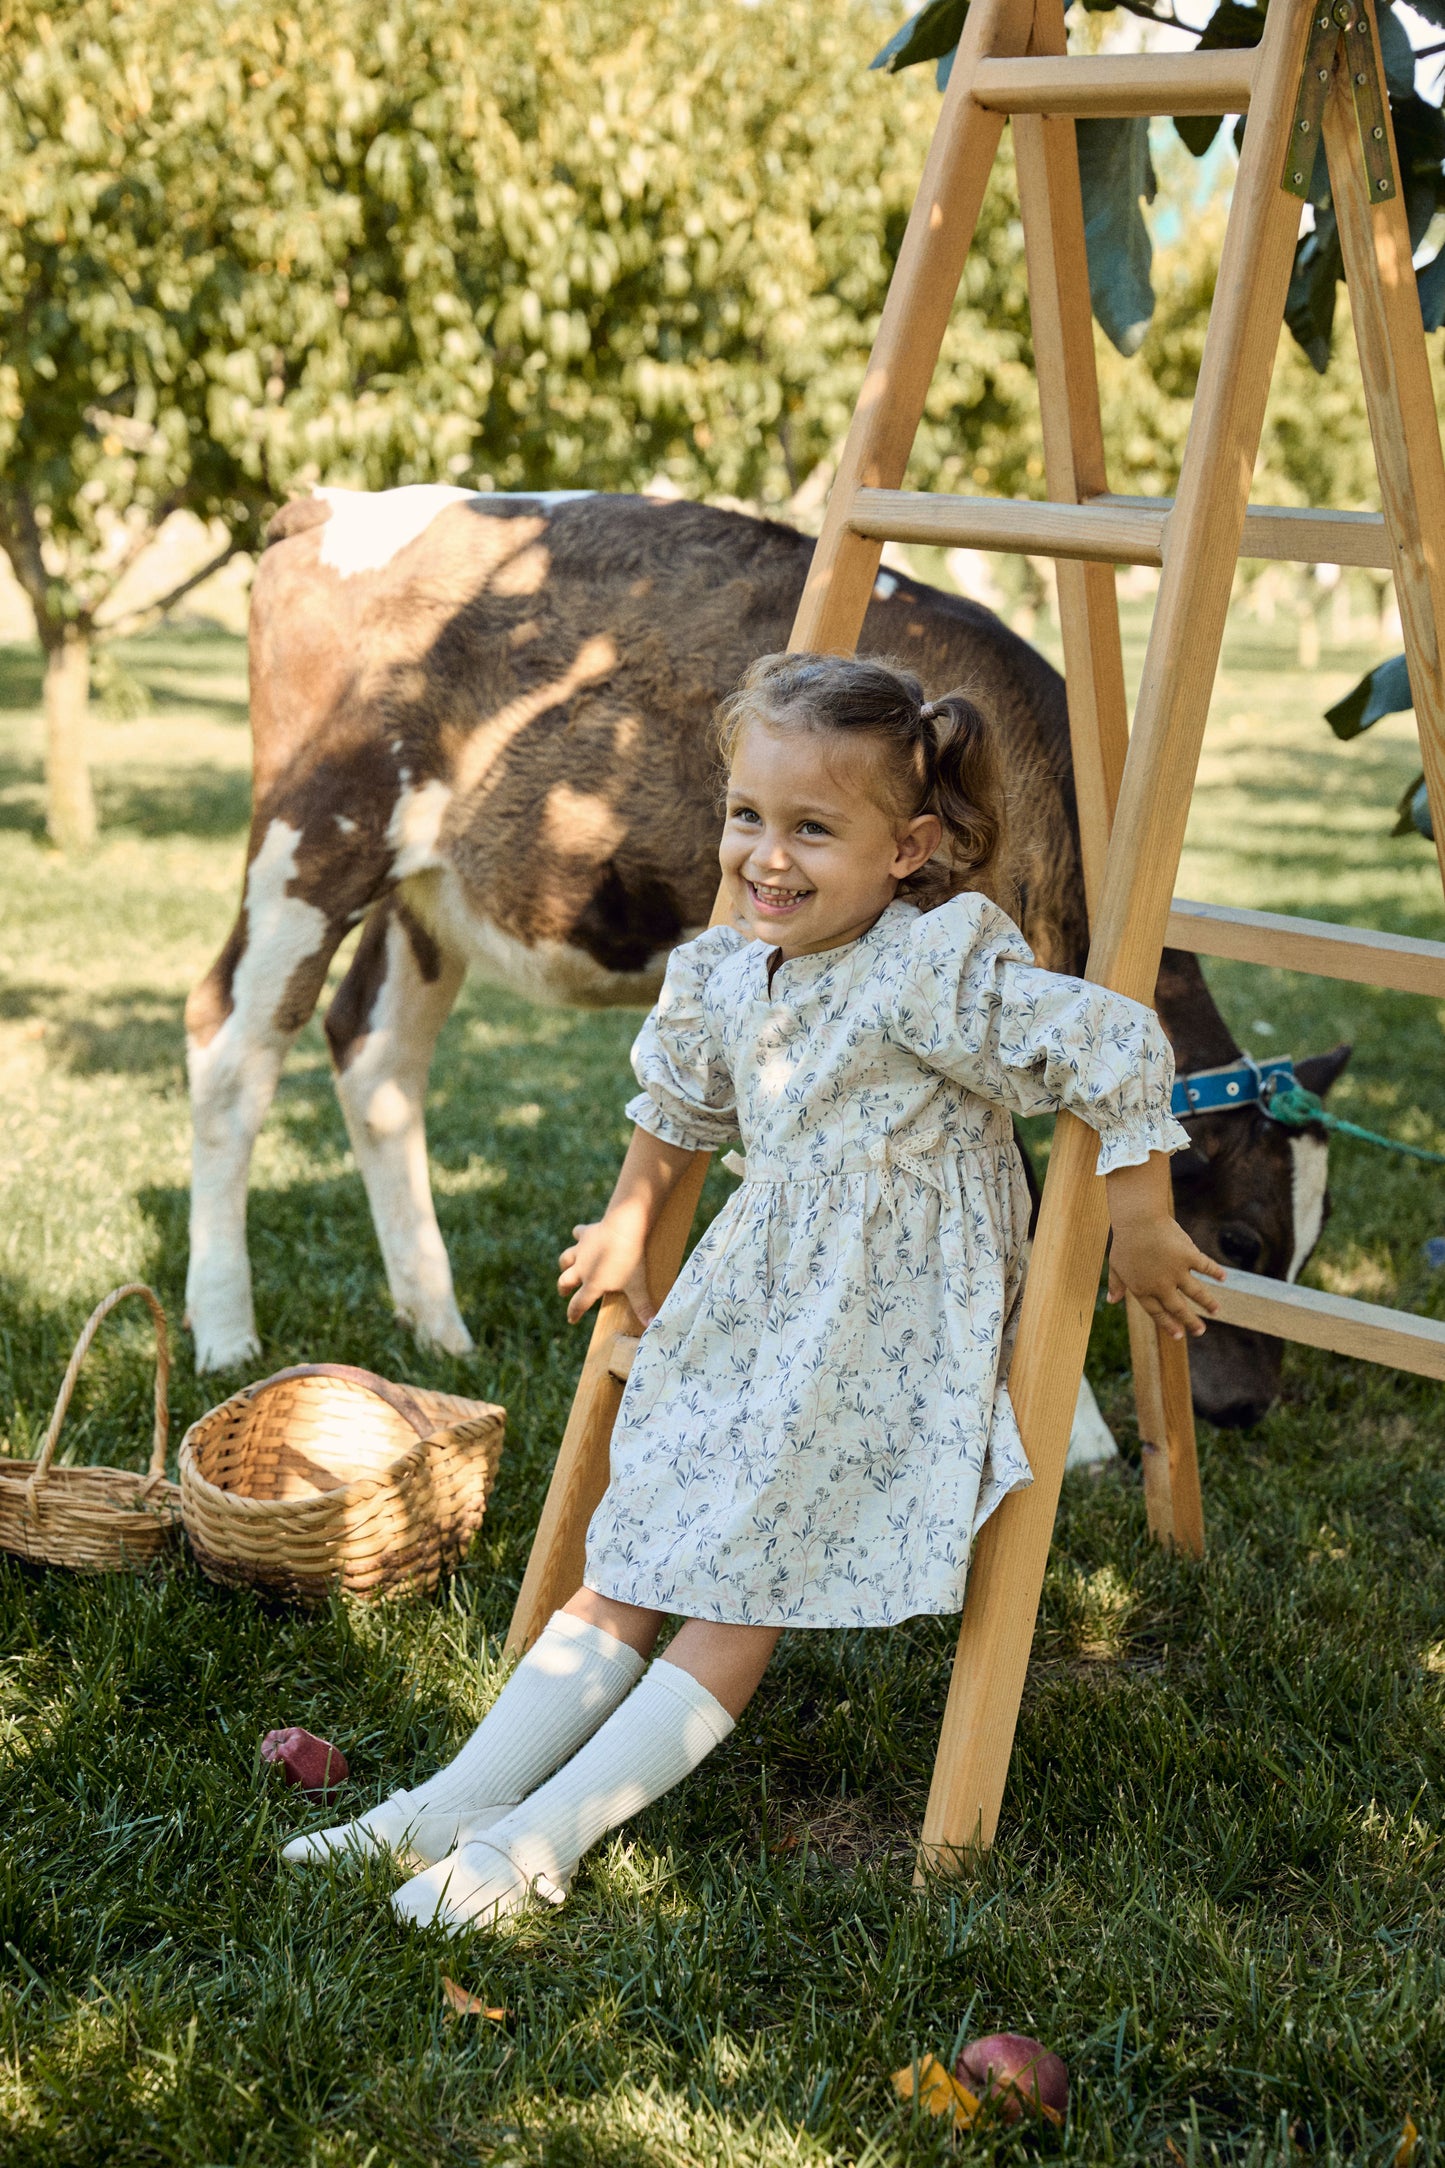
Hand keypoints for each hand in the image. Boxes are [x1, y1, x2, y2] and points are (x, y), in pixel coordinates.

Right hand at [557, 1204, 654, 1325]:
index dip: (574, 1313)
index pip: (579, 1303)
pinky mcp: (586, 1233)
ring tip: (566, 1267)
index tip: (572, 1319)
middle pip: (565, 1281)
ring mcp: (582, 1250)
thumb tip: (652, 1325)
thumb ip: (642, 1306)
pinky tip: (580, 1235)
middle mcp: (582, 1269)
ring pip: (565, 1259)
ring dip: (565, 1264)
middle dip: (563, 1288)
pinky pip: (578, 1233)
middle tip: (564, 1292)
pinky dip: (578, 1235)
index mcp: (593, 1284)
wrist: (623, 1229)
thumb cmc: (630, 1260)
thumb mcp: (637, 1285)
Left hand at [1106, 1216, 1223, 1338]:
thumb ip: (1116, 1285)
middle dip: (1191, 1321)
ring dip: (1208, 1303)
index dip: (1168, 1324)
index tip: (1179, 1335)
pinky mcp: (1188, 1256)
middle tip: (1201, 1331)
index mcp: (1142, 1289)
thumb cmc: (1124, 1242)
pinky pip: (1205, 1267)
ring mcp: (1176, 1272)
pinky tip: (1224, 1278)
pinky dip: (1215, 1272)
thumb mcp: (1115, 1266)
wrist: (1137, 1221)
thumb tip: (1111, 1301)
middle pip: (1178, 1308)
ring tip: (1217, 1311)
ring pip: (1196, 1293)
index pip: (1157, 1312)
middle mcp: (1161, 1285)